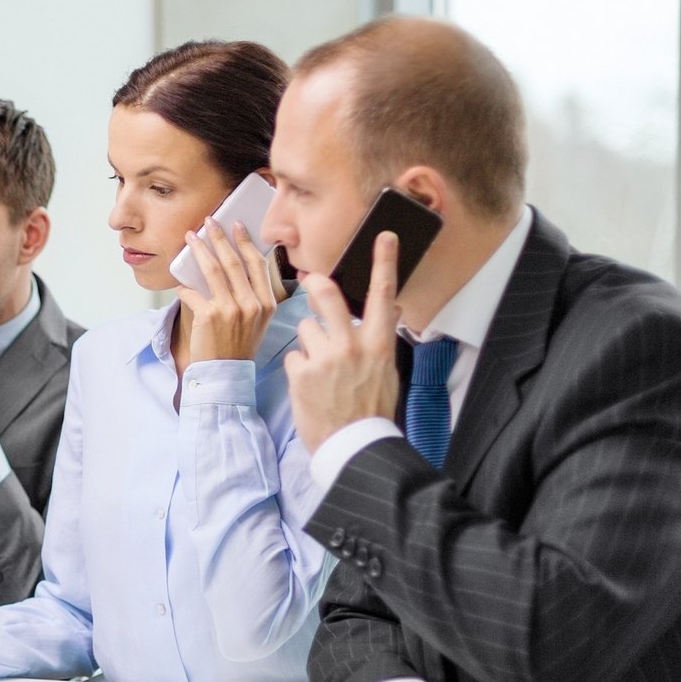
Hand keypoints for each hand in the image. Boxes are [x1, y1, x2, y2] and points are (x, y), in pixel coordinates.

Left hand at [177, 220, 279, 363]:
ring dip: (200, 249)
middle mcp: (251, 305)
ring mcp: (230, 310)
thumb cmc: (239, 347)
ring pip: (212, 270)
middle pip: (234, 262)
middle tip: (210, 221)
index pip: (258, 265)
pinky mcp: (209, 316)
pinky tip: (180, 283)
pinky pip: (192, 292)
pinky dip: (184, 286)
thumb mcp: (257, 321)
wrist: (225, 373)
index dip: (246, 242)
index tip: (237, 226)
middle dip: (220, 237)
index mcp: (266, 304)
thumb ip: (252, 296)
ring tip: (191, 237)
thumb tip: (236, 265)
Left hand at [283, 232, 401, 453]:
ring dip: (308, 343)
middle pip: (327, 295)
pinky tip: (309, 386)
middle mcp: (351, 344)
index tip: (383, 237)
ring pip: (305, 328)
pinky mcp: (301, 371)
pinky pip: (293, 355)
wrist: (353, 444)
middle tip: (311, 283)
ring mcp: (324, 357)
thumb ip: (380, 339)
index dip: (384, 263)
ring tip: (319, 370)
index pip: (383, 295)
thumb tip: (387, 310)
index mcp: (379, 343)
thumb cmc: (371, 408)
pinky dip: (298, 368)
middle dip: (316, 285)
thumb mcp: (386, 371)